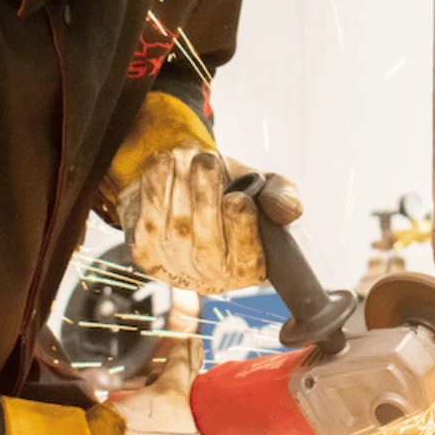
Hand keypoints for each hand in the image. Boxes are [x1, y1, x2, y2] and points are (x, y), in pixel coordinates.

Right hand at [0, 338, 247, 434]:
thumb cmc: (135, 433)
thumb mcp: (166, 392)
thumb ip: (184, 364)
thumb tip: (193, 339)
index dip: (242, 412)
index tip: (238, 392)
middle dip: (213, 410)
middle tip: (211, 387)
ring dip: (192, 416)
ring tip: (187, 394)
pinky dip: (177, 426)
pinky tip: (170, 408)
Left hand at [119, 152, 301, 294]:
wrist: (184, 183)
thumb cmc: (230, 190)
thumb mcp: (262, 187)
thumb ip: (281, 195)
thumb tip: (289, 212)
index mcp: (250, 267)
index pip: (247, 259)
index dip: (242, 230)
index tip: (238, 199)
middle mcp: (213, 277)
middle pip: (206, 245)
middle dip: (206, 199)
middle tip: (208, 162)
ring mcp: (176, 268)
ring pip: (176, 230)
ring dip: (180, 187)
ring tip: (188, 157)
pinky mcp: (146, 255)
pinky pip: (149, 221)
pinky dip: (155, 189)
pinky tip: (164, 165)